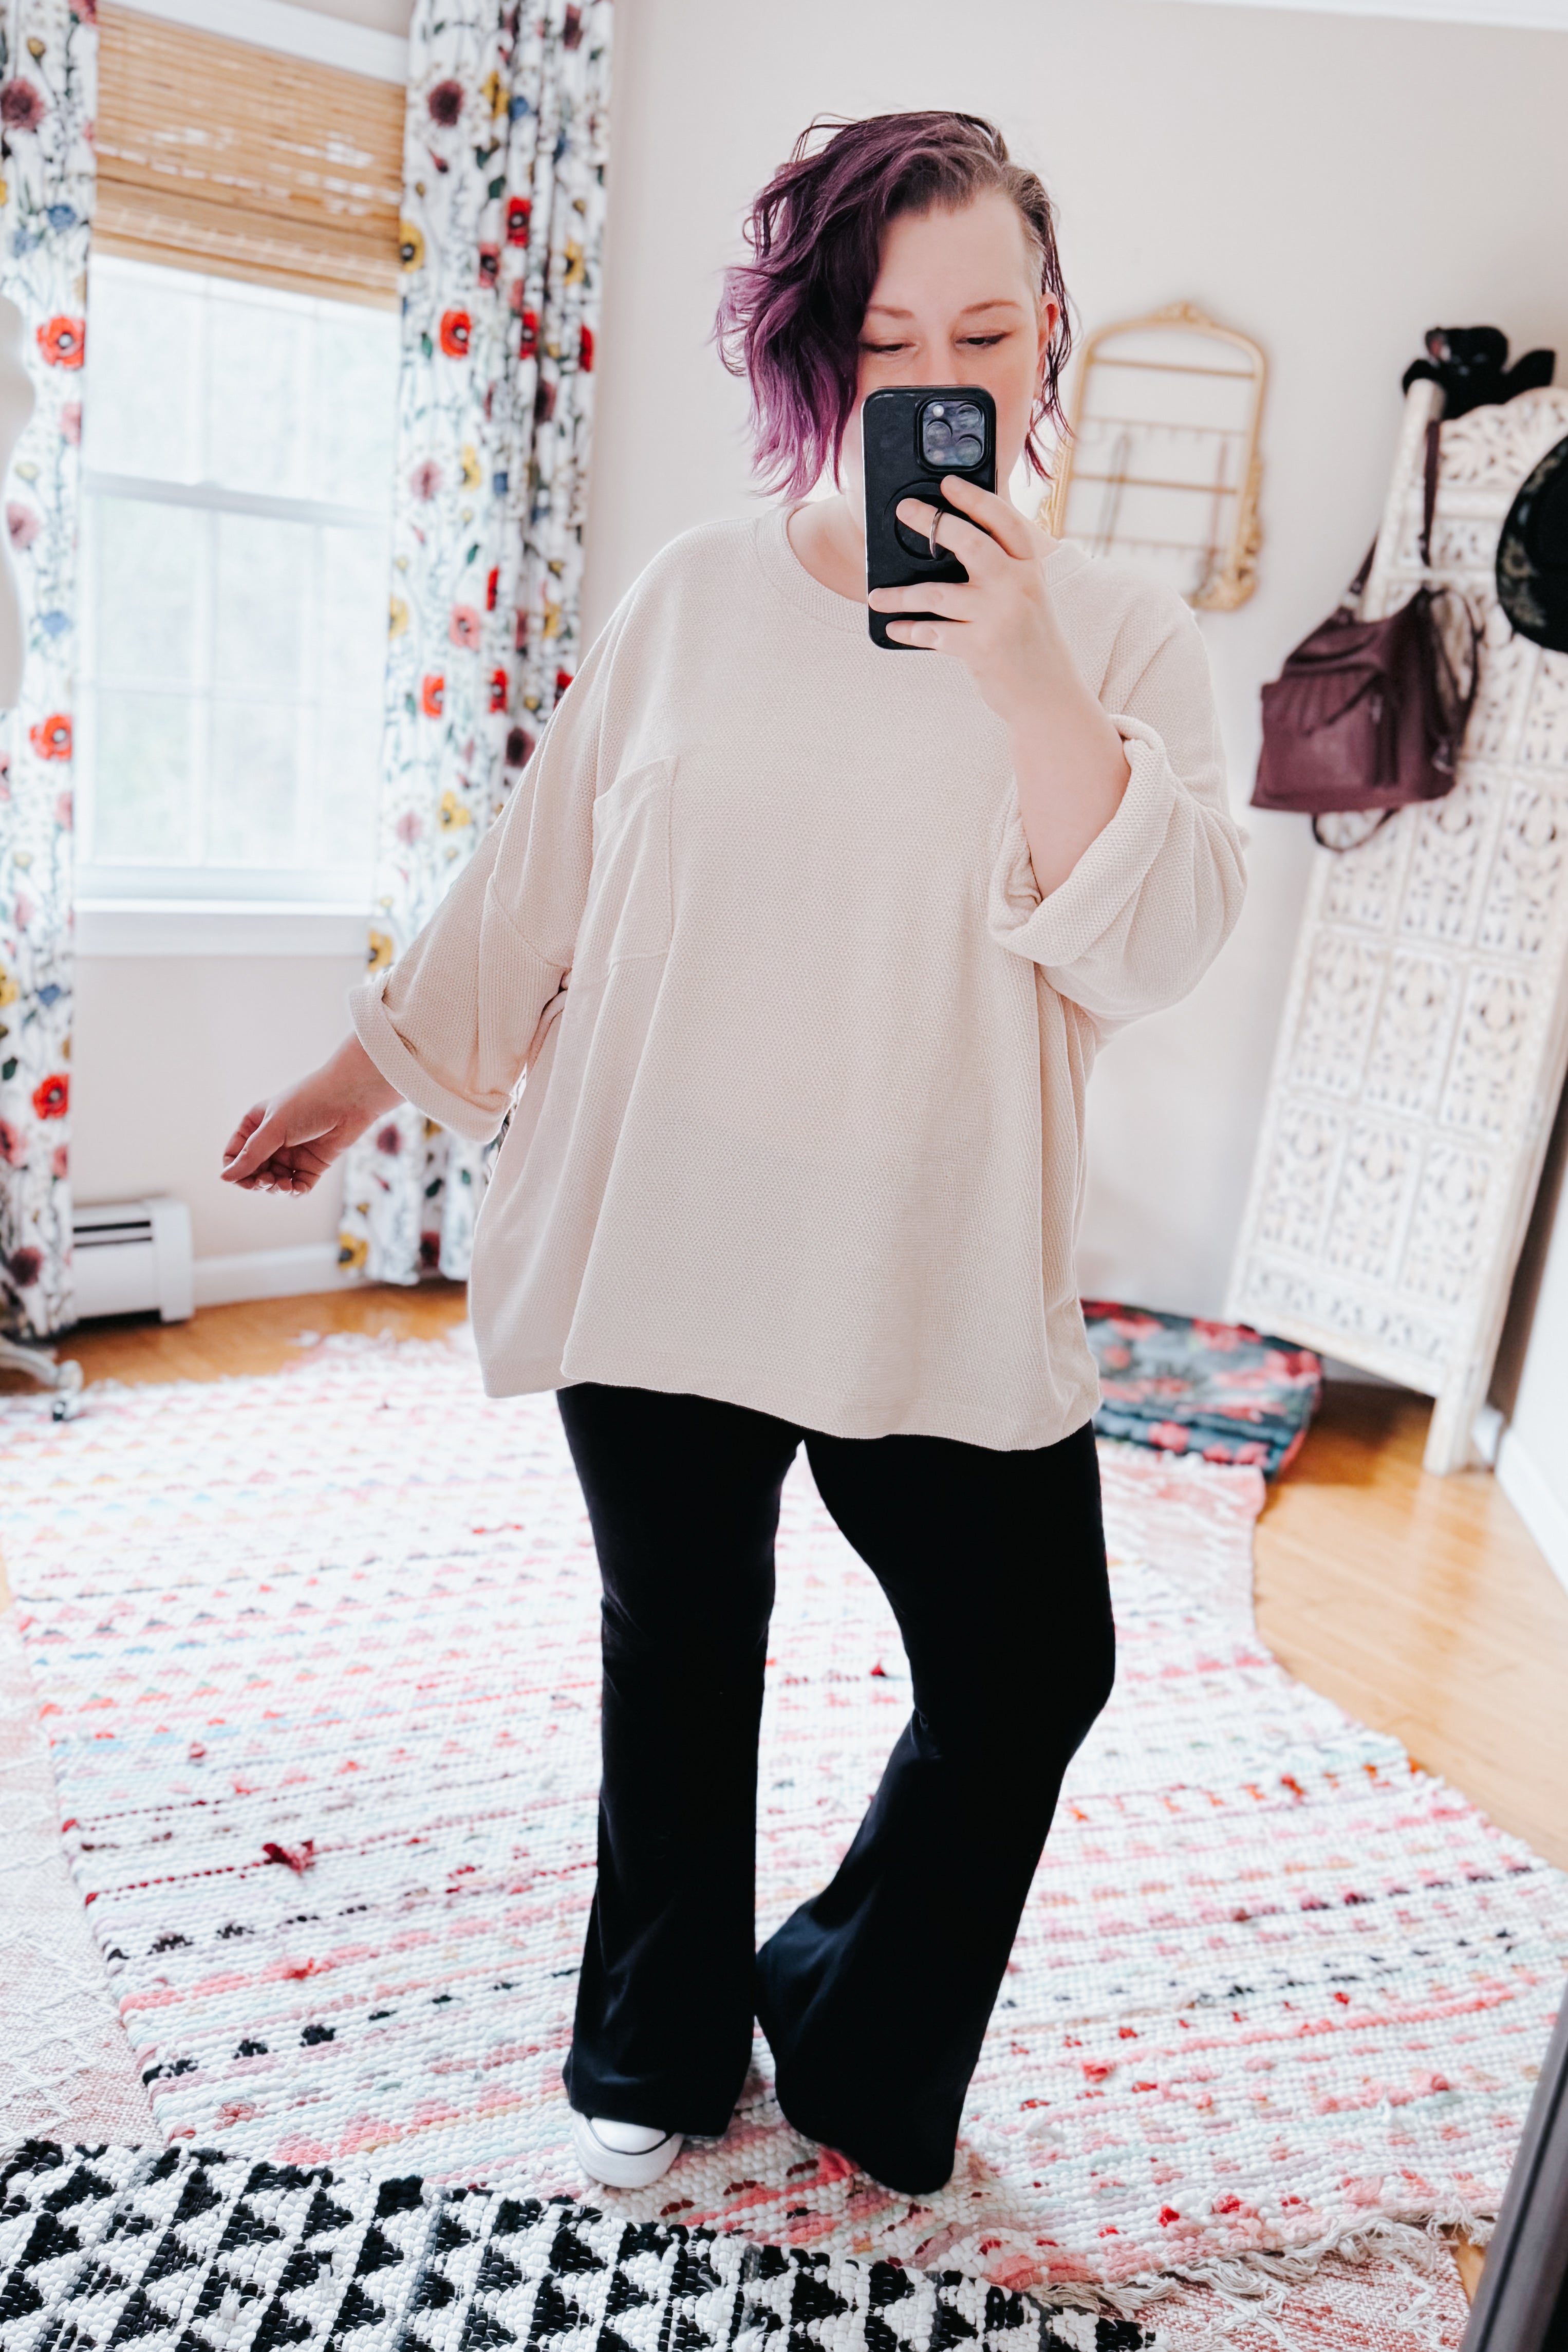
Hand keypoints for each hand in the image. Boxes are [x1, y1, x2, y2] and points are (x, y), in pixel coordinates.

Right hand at [222, 1032, 400, 1195]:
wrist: (350, 1098)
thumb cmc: (308, 1104)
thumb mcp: (274, 1128)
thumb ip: (251, 1155)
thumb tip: (225, 1178)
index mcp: (256, 1125)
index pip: (235, 1155)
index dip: (236, 1170)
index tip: (244, 1179)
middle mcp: (272, 1140)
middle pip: (254, 1172)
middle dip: (257, 1181)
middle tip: (265, 1182)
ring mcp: (293, 1152)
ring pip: (275, 1181)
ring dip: (275, 1188)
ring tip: (281, 1184)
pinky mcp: (313, 1164)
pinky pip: (298, 1184)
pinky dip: (293, 1190)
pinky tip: (293, 1187)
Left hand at [870, 473, 1130, 895]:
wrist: (1048, 697)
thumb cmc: (1028, 642)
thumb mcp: (1026, 598)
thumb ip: (1000, 570)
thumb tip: (946, 542)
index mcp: (1031, 568)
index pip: (1005, 521)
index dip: (975, 497)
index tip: (948, 482)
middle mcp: (1018, 586)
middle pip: (971, 543)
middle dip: (933, 522)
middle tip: (903, 510)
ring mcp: (1000, 617)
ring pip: (938, 593)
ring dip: (900, 594)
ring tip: (876, 596)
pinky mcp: (981, 648)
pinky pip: (933, 633)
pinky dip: (909, 631)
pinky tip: (893, 629)